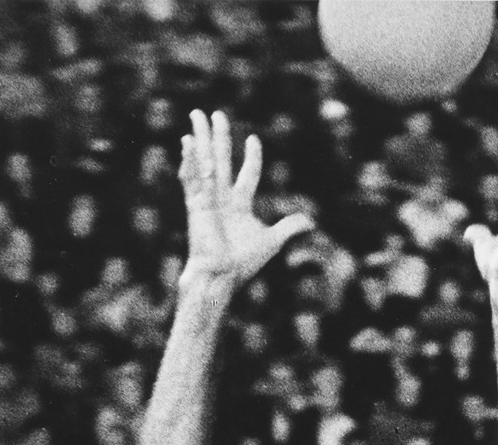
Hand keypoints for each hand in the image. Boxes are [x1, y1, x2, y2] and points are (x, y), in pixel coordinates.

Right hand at [180, 108, 310, 294]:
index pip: (248, 174)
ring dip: (201, 138)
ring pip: (204, 161)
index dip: (252, 157)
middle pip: (221, 160)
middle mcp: (222, 198)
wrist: (220, 276)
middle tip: (216, 114)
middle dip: (219, 137)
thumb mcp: (272, 241)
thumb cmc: (242, 263)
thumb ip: (289, 227)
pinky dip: (188, 160)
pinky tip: (186, 143)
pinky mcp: (195, 205)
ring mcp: (207, 200)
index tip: (253, 139)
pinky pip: (190, 178)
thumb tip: (312, 223)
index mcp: (240, 205)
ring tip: (196, 115)